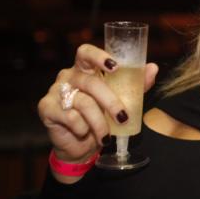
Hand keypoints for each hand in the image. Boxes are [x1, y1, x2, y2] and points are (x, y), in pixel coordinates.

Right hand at [37, 44, 157, 164]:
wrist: (81, 146)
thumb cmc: (101, 117)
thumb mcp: (120, 100)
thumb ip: (135, 84)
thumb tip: (153, 68)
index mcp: (84, 69)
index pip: (86, 53)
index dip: (99, 56)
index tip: (115, 66)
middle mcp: (68, 76)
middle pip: (91, 82)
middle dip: (111, 102)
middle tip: (123, 117)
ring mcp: (55, 91)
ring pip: (83, 103)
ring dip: (99, 122)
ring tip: (106, 135)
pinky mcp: (46, 108)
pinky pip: (70, 117)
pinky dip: (83, 128)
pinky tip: (85, 133)